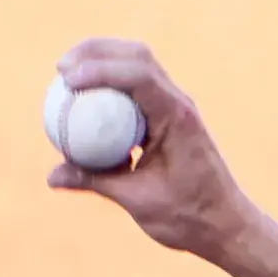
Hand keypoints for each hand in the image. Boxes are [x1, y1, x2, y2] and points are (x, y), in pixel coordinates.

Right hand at [48, 39, 264, 266]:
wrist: (226, 225)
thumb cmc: (190, 216)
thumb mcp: (139, 201)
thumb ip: (96, 182)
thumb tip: (51, 176)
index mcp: (178, 118)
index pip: (139, 76)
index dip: (100, 69)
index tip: (66, 78)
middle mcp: (179, 104)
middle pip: (137, 55)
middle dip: (95, 51)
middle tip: (60, 68)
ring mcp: (176, 107)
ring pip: (138, 65)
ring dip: (103, 62)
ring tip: (67, 75)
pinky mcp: (169, 117)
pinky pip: (137, 89)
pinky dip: (111, 85)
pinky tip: (85, 101)